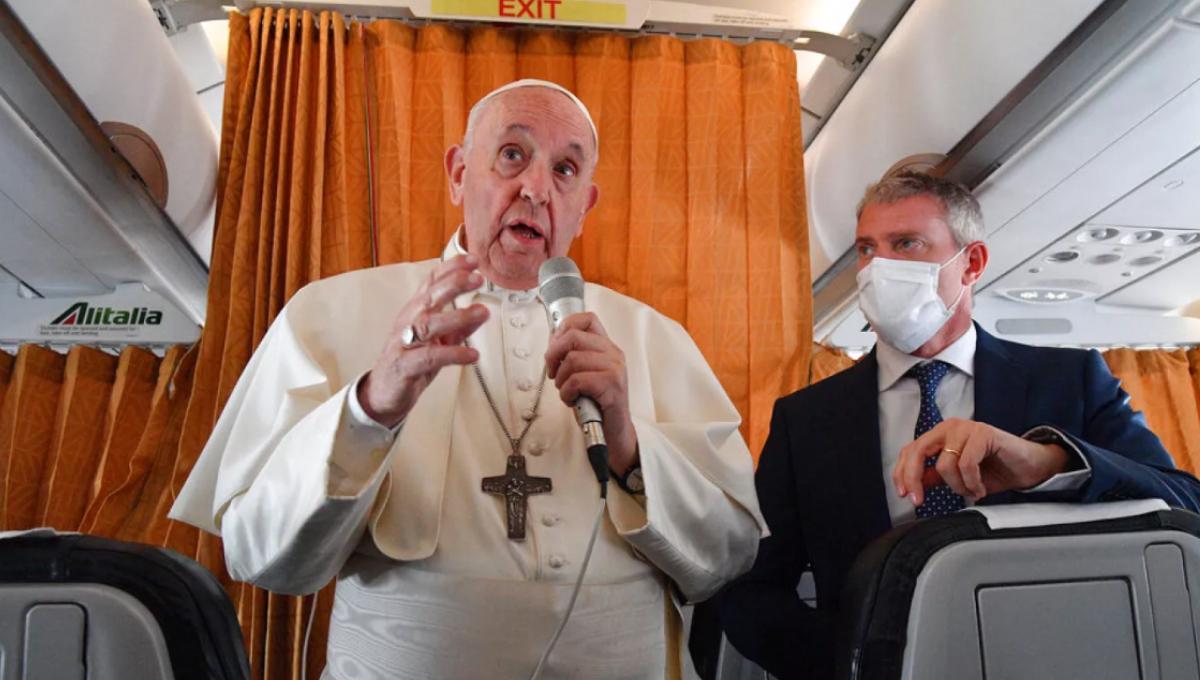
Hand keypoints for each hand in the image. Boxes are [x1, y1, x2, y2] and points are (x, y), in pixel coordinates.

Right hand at [359, 255, 488, 426]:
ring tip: (482, 312)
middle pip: (429, 297)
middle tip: (477, 277)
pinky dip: (453, 354)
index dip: (451, 269)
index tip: (472, 260)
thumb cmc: (409, 364)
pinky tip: (472, 354)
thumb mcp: (438, 342)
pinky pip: (429, 357)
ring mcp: (404, 344)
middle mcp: (408, 323)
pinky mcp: (405, 366)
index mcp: (415, 312)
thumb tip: (481, 312)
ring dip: (458, 316)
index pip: (431, 283)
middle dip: (453, 284)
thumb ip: (458, 327)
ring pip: (429, 324)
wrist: (383, 394)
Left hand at [544, 313, 638, 474]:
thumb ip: (573, 355)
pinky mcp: (612, 385)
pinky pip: (577, 380)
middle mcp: (614, 353)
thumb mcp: (583, 373)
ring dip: (561, 379)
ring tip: (567, 391)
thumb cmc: (595, 403)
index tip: (556, 347)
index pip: (586, 319)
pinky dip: (567, 393)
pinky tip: (573, 400)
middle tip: (553, 373)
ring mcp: (615, 368)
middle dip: (553, 355)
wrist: (613, 432)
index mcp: (607, 347)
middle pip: (572, 337)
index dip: (564, 327)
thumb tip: (552, 340)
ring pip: (572, 360)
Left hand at [892, 418, 1069, 506]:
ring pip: (944, 463)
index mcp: (939, 435)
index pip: (909, 451)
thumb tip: (912, 484)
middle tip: (919, 501)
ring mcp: (966, 427)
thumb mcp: (957, 477)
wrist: (1029, 467)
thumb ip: (934, 476)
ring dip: (957, 486)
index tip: (904, 495)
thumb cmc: (994, 470)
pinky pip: (966, 463)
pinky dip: (972, 482)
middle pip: (917, 451)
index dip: (902, 473)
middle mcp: (949, 427)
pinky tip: (980, 488)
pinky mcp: (983, 432)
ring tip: (971, 490)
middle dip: (914, 478)